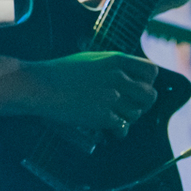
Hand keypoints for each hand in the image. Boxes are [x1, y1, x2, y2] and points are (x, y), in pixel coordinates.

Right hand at [17, 51, 158, 131]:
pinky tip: (106, 128)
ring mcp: (111, 97)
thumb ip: (113, 66)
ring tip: (113, 116)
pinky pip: (122, 127)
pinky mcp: (101, 116)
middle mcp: (118, 77)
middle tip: (128, 106)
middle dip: (142, 104)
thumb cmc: (59, 72)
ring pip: (136, 113)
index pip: (151, 71)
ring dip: (127, 118)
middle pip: (150, 95)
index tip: (136, 88)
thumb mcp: (90, 60)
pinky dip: (116, 130)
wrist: (38, 85)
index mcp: (116, 59)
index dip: (147, 82)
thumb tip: (129, 78)